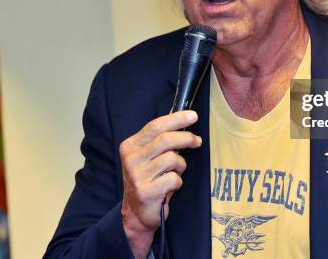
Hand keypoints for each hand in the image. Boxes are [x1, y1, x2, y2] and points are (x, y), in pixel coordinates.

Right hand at [119, 110, 201, 257]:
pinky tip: (170, 186)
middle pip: (165, 140)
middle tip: (197, 141)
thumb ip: (160, 139)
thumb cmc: (147, 179)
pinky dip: (177, 182)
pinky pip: (174, 179)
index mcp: (130, 146)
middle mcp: (131, 159)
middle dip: (186, 138)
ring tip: (175, 171)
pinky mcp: (147, 191)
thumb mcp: (148, 156)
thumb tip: (182, 118)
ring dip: (180, 165)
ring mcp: (138, 176)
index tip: (193, 115)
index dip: (176, 119)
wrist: (136, 212)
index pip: (155, 126)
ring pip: (172, 159)